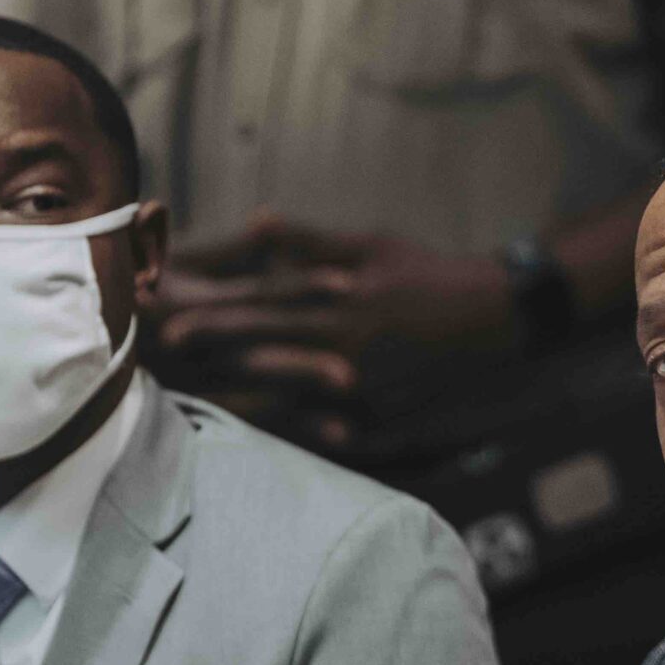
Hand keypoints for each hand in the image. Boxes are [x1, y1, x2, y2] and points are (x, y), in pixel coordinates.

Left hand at [151, 211, 512, 440]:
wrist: (499, 320)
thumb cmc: (431, 275)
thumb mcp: (372, 245)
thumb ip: (310, 242)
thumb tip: (257, 221)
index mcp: (338, 308)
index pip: (262, 315)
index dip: (213, 322)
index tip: (169, 326)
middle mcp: (344, 355)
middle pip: (263, 363)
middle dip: (212, 367)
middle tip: (166, 369)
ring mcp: (362, 396)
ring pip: (288, 406)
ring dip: (240, 404)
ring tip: (198, 407)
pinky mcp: (382, 424)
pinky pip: (328, 437)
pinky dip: (294, 438)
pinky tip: (261, 443)